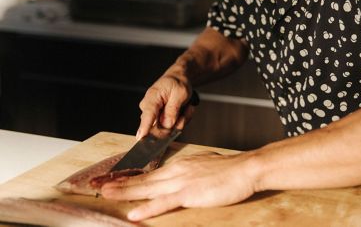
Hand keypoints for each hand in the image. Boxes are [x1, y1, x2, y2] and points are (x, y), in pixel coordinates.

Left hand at [100, 151, 257, 220]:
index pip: (150, 173)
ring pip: (147, 188)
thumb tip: (184, 176)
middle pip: (143, 179)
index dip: (130, 178)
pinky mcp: (189, 193)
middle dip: (118, 183)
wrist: (246, 169)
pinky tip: (135, 213)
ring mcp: (181, 181)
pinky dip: (148, 208)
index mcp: (180, 166)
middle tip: (97, 185)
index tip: (113, 180)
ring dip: (125, 192)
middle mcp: (176, 171)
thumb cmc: (231, 169)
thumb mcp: (206, 165)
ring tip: (105, 194)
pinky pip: (164, 202)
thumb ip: (192, 171)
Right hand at [137, 73, 196, 139]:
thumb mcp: (180, 93)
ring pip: (168, 129)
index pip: (148, 115)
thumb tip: (166, 124)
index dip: (144, 127)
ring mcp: (154, 116)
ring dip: (181, 120)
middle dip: (177, 122)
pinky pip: (172, 128)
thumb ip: (172, 109)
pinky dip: (181, 120)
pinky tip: (184, 110)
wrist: (178, 80)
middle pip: (159, 127)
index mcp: (152, 98)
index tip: (141, 137)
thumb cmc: (177, 83)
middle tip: (188, 109)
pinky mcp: (159, 121)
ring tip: (187, 107)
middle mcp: (149, 109)